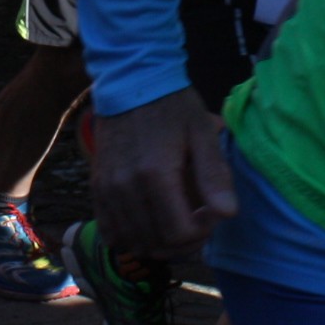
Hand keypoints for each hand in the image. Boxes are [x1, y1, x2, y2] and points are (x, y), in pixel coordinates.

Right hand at [86, 87, 237, 257]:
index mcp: (155, 175)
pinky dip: (132, 238)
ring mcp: (107, 189)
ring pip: (133, 242)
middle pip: (157, 243)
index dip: (202, 233)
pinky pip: (110, 232)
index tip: (212, 213)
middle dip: (184, 241)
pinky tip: (149, 226)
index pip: (179, 232)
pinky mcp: (97, 187)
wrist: (131, 81)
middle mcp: (125, 187)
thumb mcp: (201, 133)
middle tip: (198, 220)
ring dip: (160, 243)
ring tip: (176, 223)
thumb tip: (227, 214)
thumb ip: (214, 175)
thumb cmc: (172, 106)